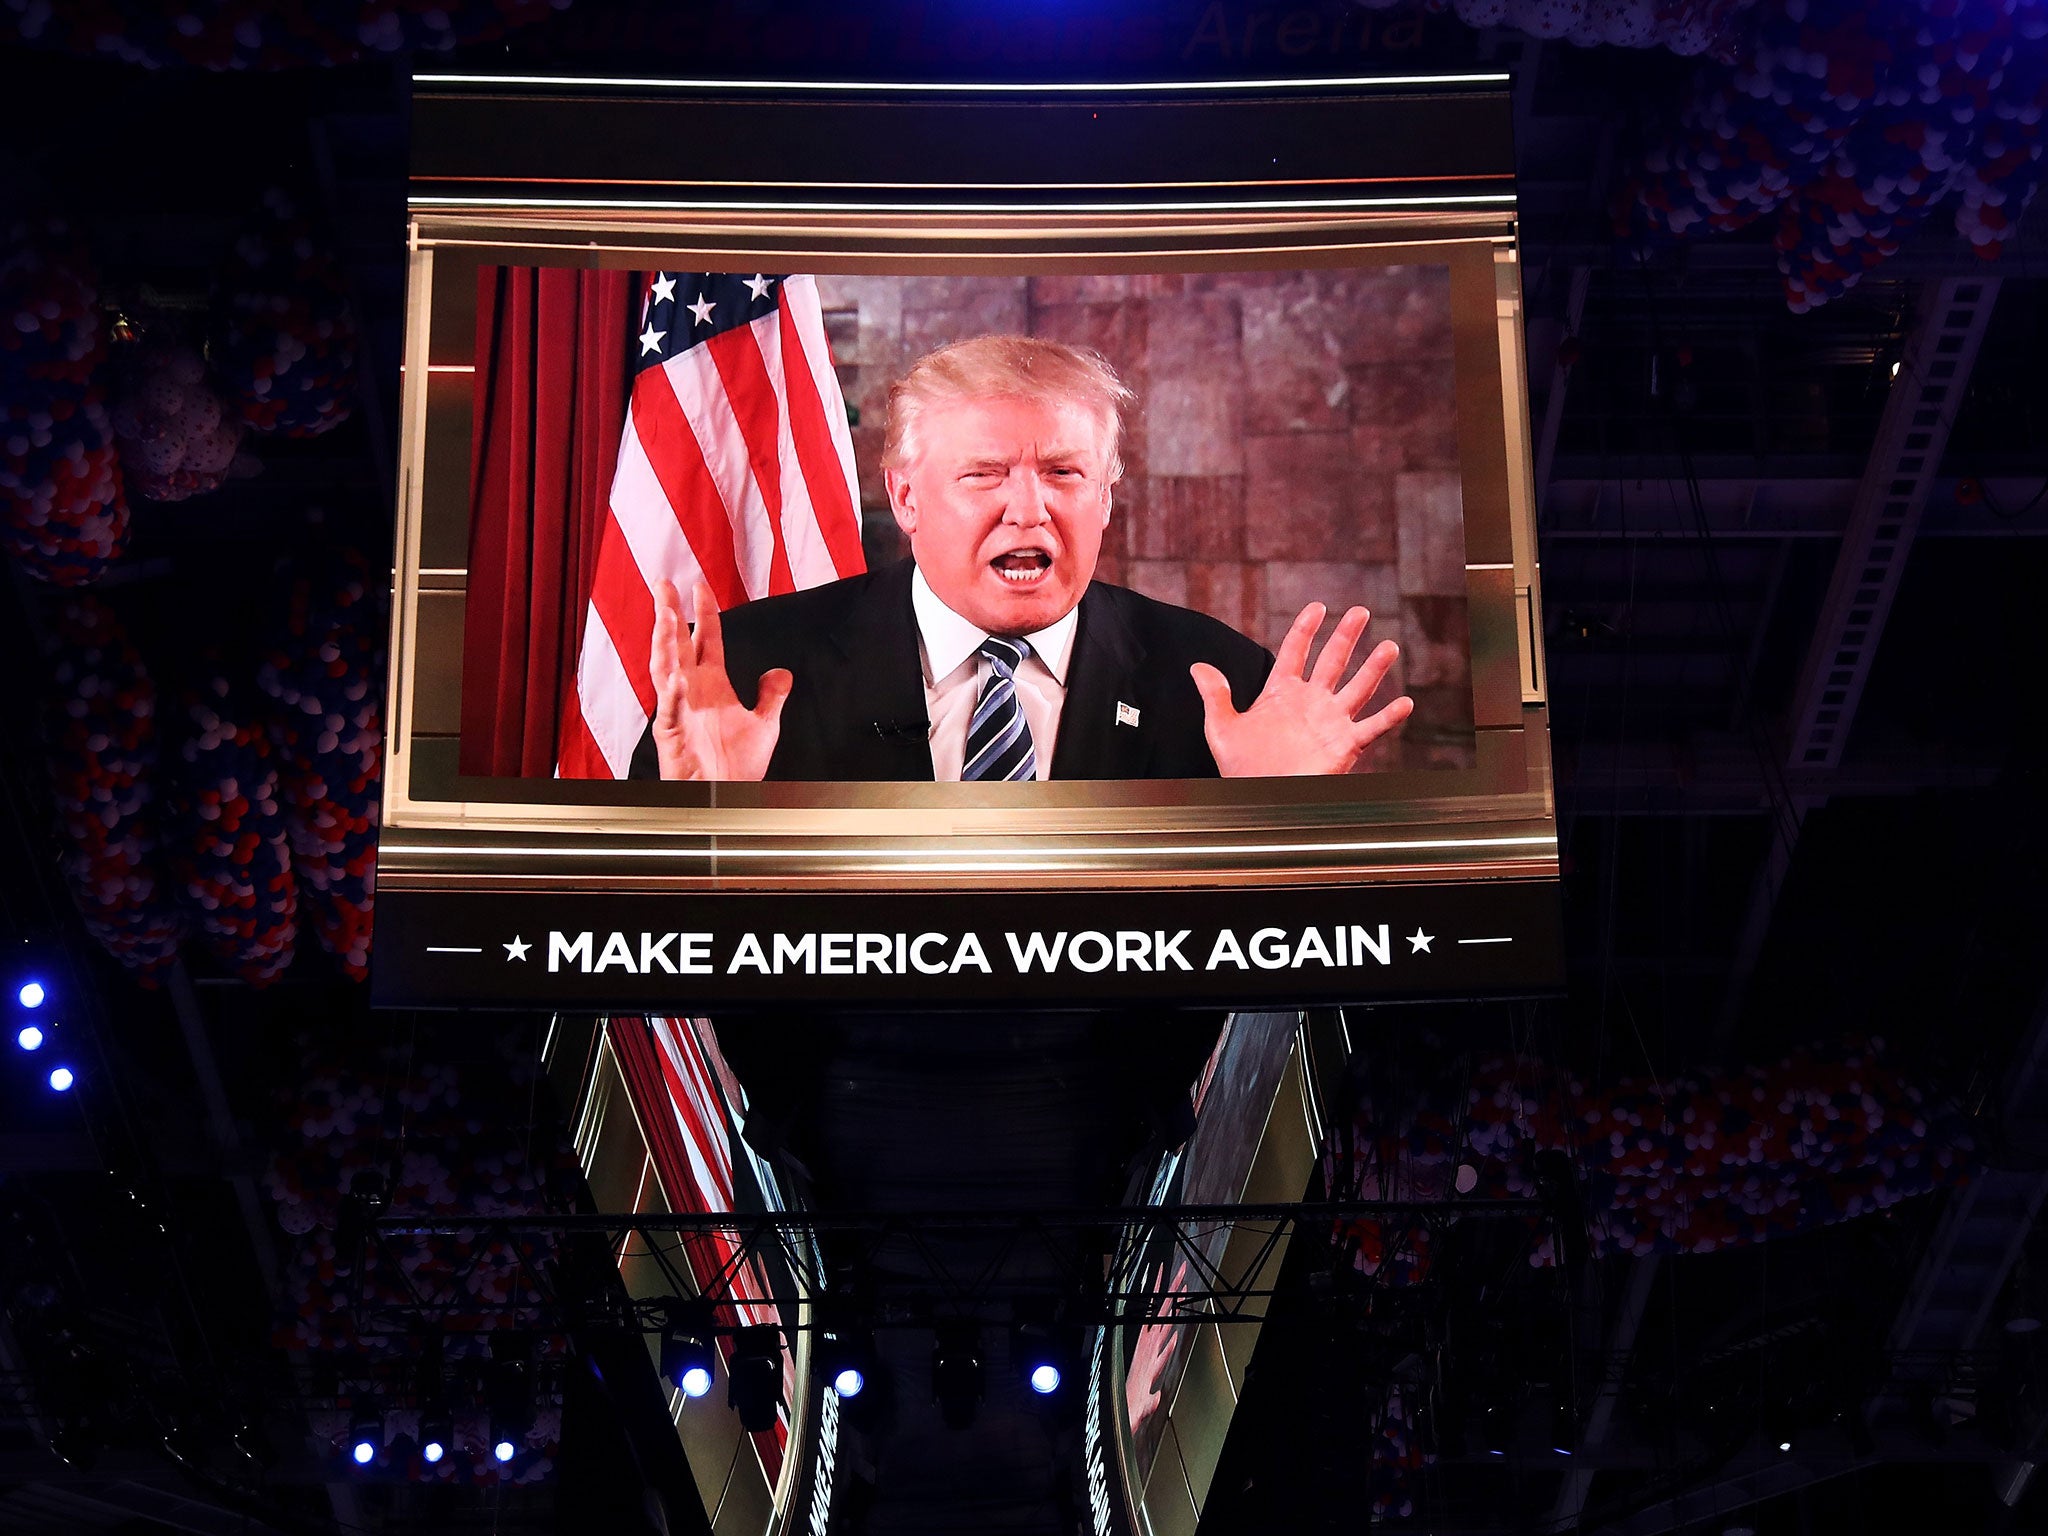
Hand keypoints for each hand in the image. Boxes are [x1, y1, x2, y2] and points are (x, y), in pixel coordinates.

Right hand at [649, 579, 792, 780]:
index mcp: (712, 685)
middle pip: (677, 644)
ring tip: (666, 616)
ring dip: (665, 643)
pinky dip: (673, 696)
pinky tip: (677, 678)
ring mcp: (679, 711)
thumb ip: (771, 696)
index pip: (706, 639)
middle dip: (670, 613)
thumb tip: (782, 672)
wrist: (729, 797)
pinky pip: (670, 712)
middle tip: (664, 584)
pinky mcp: (672, 735)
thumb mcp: (764, 725)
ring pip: (665, 669)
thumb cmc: (739, 766)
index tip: (701, 586)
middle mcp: (692, 692)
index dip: (705, 612)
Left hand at [1192, 603, 1413, 776]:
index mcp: (1282, 691)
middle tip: (1361, 612)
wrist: (1256, 796)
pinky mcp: (1344, 745)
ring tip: (1389, 647)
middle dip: (1346, 636)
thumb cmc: (1240, 766)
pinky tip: (1405, 703)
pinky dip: (1388, 717)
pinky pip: (1371, 728)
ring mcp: (1330, 722)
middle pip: (1333, 661)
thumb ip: (1214, 695)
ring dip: (1374, 668)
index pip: (1296, 651)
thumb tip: (1198, 666)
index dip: (1306, 628)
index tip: (1318, 607)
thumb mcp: (1221, 728)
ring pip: (1358, 688)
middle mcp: (1310, 701)